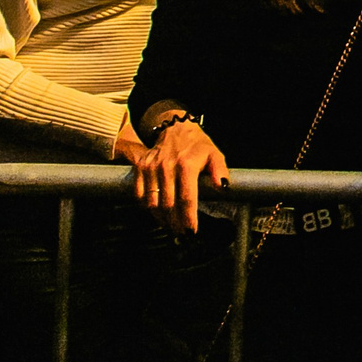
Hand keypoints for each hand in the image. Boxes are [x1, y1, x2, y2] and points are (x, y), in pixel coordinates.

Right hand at [130, 118, 227, 234]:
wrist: (175, 129)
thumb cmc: (198, 145)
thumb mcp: (215, 154)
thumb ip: (220, 170)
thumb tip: (223, 187)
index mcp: (186, 165)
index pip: (186, 198)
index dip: (188, 218)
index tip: (191, 231)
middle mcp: (167, 167)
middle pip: (168, 205)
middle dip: (175, 223)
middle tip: (181, 233)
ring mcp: (151, 168)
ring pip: (152, 203)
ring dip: (161, 219)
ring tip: (170, 226)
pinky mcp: (140, 168)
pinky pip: (139, 194)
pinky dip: (147, 208)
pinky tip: (157, 213)